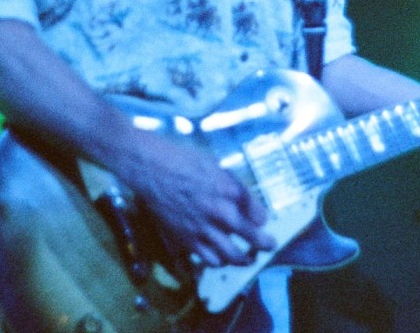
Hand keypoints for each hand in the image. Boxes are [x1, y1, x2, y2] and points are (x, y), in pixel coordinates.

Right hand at [117, 130, 274, 269]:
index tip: (262, 220)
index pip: (258, 212)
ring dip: (244, 258)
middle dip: (264, 243)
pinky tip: (219, 256)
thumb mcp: (214, 165)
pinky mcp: (186, 239)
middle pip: (252, 237)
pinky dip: (218, 260)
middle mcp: (220, 211)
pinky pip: (209, 259)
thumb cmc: (181, 159)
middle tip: (269, 244)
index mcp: (229, 189)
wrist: (150, 168)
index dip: (262, 217)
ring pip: (232, 255)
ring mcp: (203, 228)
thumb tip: (245, 201)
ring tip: (247, 258)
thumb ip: (231, 185)